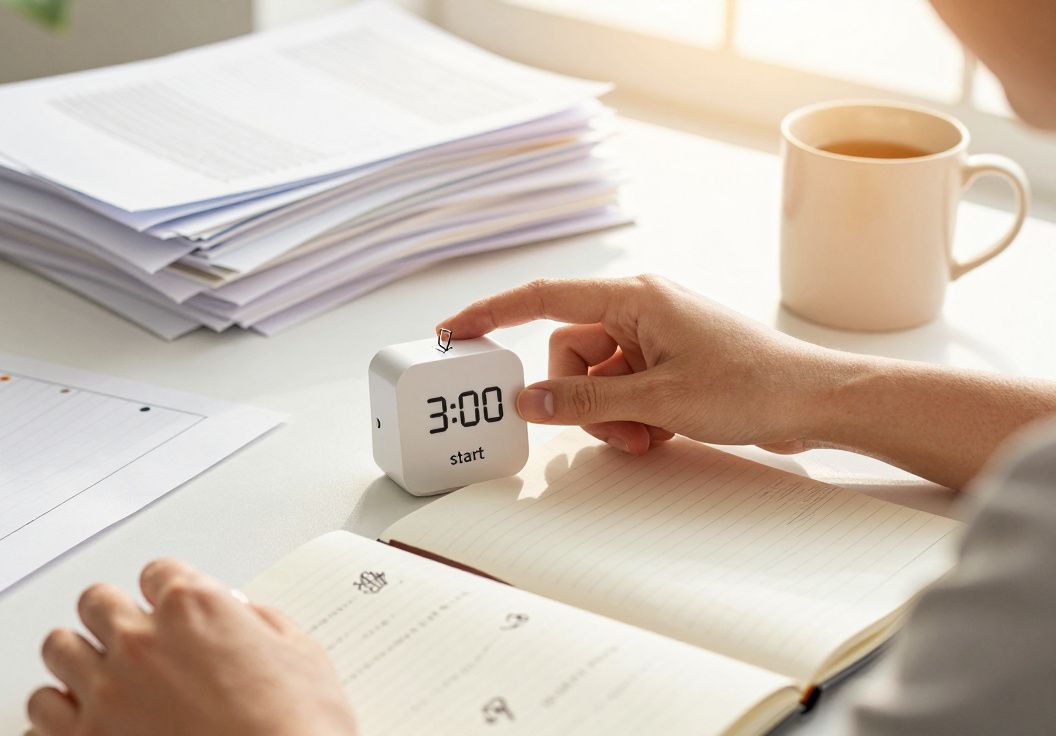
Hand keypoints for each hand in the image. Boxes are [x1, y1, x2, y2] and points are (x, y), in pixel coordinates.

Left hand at [29, 560, 356, 735]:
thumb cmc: (296, 730)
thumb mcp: (301, 655)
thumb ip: (259, 624)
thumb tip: (243, 620)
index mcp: (194, 608)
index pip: (157, 572)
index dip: (165, 590)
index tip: (169, 605)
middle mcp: (142, 641)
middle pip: (97, 601)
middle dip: (113, 616)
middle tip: (130, 636)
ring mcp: (108, 691)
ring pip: (58, 649)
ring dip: (78, 658)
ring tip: (98, 674)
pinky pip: (40, 711)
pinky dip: (57, 712)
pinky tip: (79, 717)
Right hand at [440, 276, 842, 454]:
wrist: (817, 402)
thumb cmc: (752, 385)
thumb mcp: (659, 401)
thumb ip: (585, 401)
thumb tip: (529, 401)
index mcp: (634, 297)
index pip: (544, 298)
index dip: (493, 313)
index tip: (455, 331)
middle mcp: (639, 310)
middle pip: (569, 352)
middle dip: (579, 399)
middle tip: (616, 431)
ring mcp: (654, 338)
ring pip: (593, 378)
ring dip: (608, 415)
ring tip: (647, 437)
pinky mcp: (667, 364)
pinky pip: (621, 389)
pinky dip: (629, 417)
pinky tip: (661, 434)